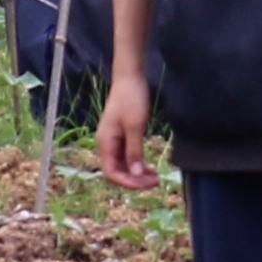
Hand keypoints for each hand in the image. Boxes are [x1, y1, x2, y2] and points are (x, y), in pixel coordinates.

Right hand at [97, 73, 157, 194]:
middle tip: (156, 182)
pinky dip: (138, 164)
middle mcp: (106, 144)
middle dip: (135, 180)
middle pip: (117, 172)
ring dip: (137, 174)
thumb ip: (134, 151)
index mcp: (105, 143)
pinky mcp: (121, 136)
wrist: (130, 78)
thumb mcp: (135, 126)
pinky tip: (150, 167)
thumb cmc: (131, 99)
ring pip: (123, 166)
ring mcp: (113, 140)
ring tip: (155, 177)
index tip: (147, 183)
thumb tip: (135, 174)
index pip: (112, 173)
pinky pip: (127, 157)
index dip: (128, 182)